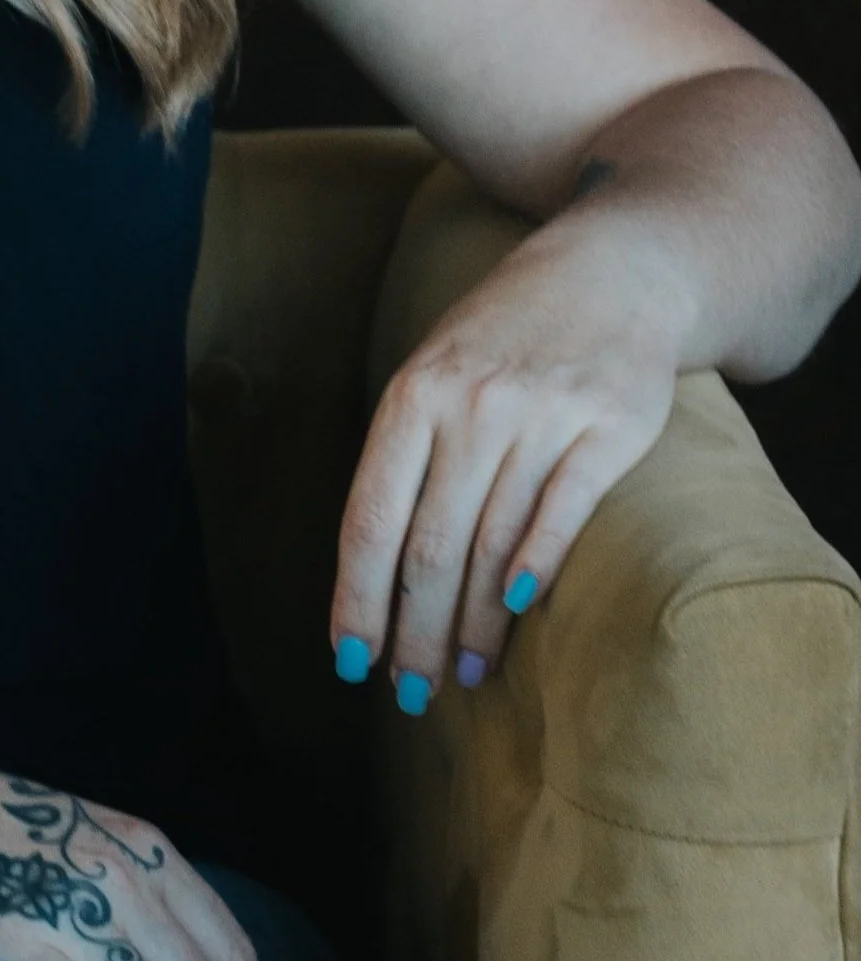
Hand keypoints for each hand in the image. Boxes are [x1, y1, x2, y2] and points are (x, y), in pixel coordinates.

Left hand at [334, 196, 683, 706]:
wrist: (611, 271)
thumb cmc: (505, 339)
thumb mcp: (436, 375)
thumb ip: (409, 459)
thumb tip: (376, 570)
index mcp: (414, 396)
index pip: (371, 518)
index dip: (357, 597)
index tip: (349, 660)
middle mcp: (472, 406)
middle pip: (428, 546)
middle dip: (414, 630)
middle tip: (413, 689)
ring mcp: (541, 415)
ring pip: (491, 543)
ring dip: (474, 621)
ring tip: (466, 672)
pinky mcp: (609, 426)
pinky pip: (563, 512)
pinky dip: (535, 566)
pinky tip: (517, 610)